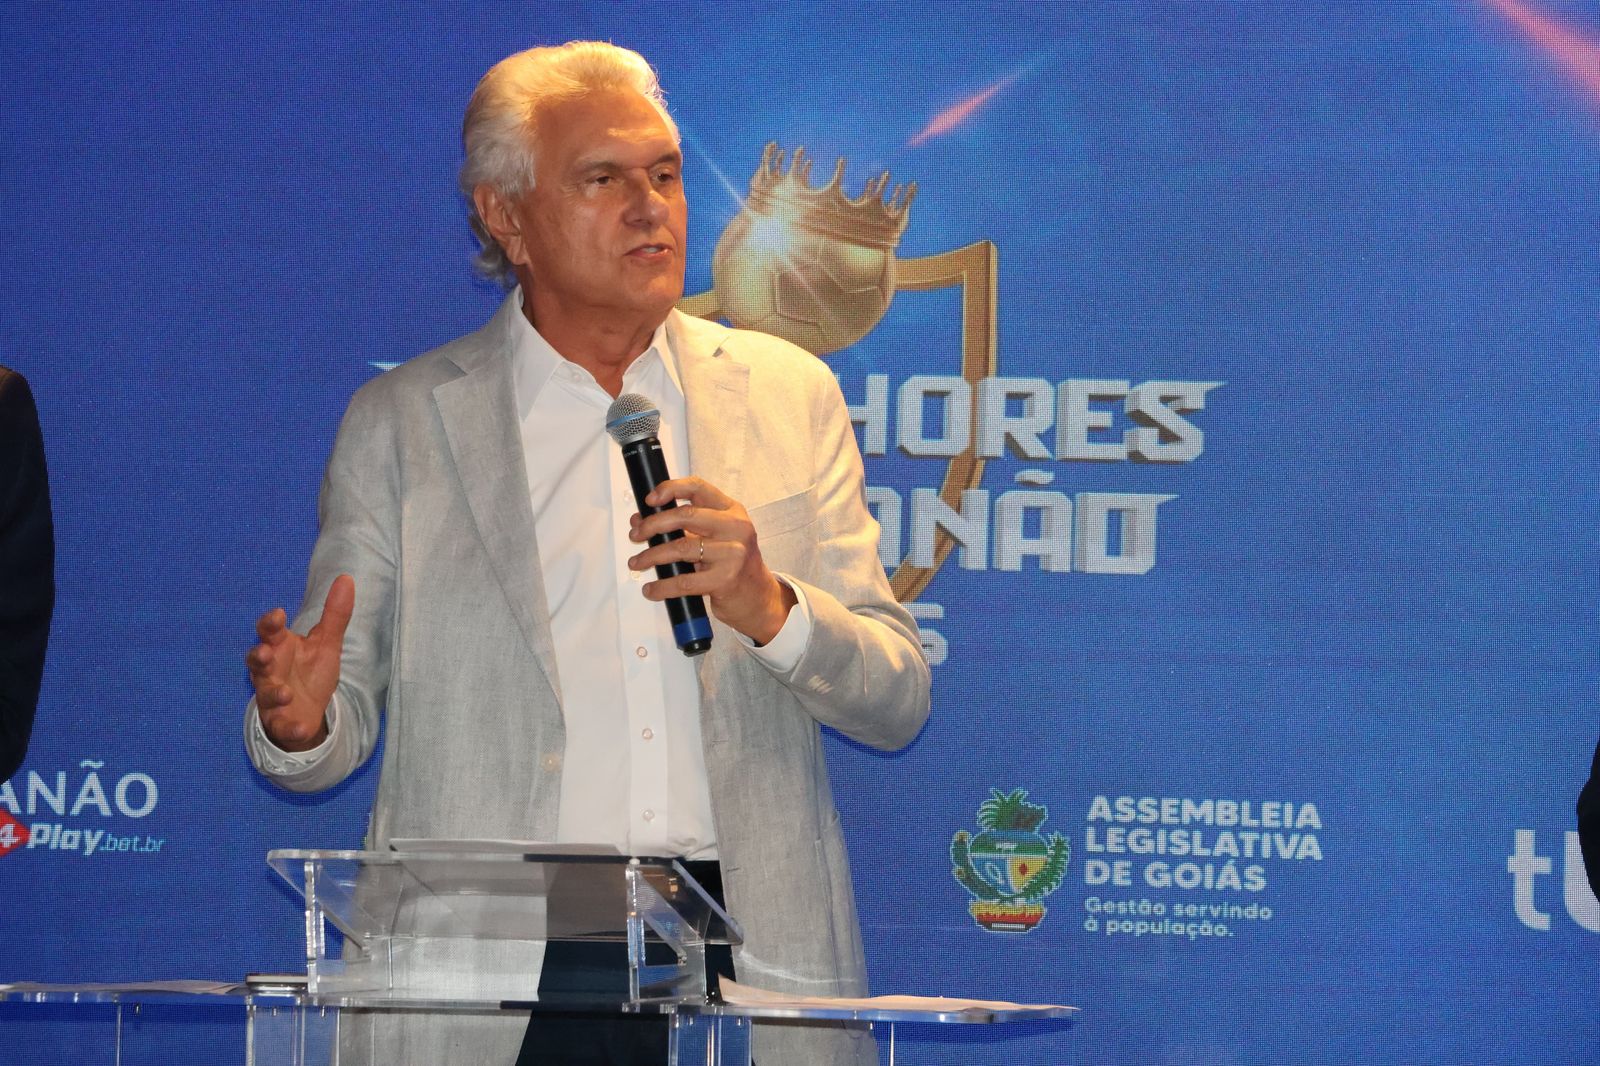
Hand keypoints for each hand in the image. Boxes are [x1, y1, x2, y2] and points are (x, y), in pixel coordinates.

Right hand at [246, 575, 353, 751]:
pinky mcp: (280, 723)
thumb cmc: (310, 671)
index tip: (277, 614)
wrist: (309, 711)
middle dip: (258, 656)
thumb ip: (335, 614)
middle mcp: (270, 671)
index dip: (270, 624)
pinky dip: (290, 728)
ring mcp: (271, 698)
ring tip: (285, 692)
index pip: (269, 632)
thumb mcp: (326, 643)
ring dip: (273, 693)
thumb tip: (346, 578)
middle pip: (256, 661)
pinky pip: (282, 726)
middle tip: (264, 652)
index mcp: (280, 647)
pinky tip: (301, 728)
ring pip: (264, 694)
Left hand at [627, 477, 795, 644]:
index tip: (650, 500)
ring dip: (651, 556)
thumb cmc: (733, 565)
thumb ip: (682, 526)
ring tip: (637, 563)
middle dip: (652, 525)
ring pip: (680, 548)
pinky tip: (652, 589)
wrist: (758, 598)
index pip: (698, 488)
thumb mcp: (714, 538)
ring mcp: (733, 553)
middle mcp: (736, 527)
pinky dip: (662, 586)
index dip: (670, 489)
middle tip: (636, 535)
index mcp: (732, 511)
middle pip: (685, 516)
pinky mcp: (726, 579)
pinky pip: (684, 581)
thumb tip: (640, 521)